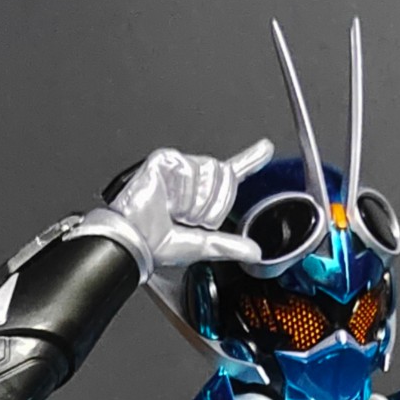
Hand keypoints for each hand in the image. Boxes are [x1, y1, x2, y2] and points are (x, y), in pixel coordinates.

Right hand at [97, 140, 274, 278]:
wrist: (133, 241)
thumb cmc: (157, 244)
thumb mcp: (202, 247)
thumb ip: (230, 247)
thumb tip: (255, 252)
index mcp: (201, 195)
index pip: (231, 173)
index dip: (250, 159)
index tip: (266, 148)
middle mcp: (193, 177)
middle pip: (226, 176)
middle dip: (214, 205)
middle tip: (190, 219)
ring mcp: (179, 166)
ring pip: (212, 173)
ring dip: (198, 201)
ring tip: (177, 211)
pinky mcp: (166, 160)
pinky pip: (192, 171)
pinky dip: (183, 194)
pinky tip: (167, 201)